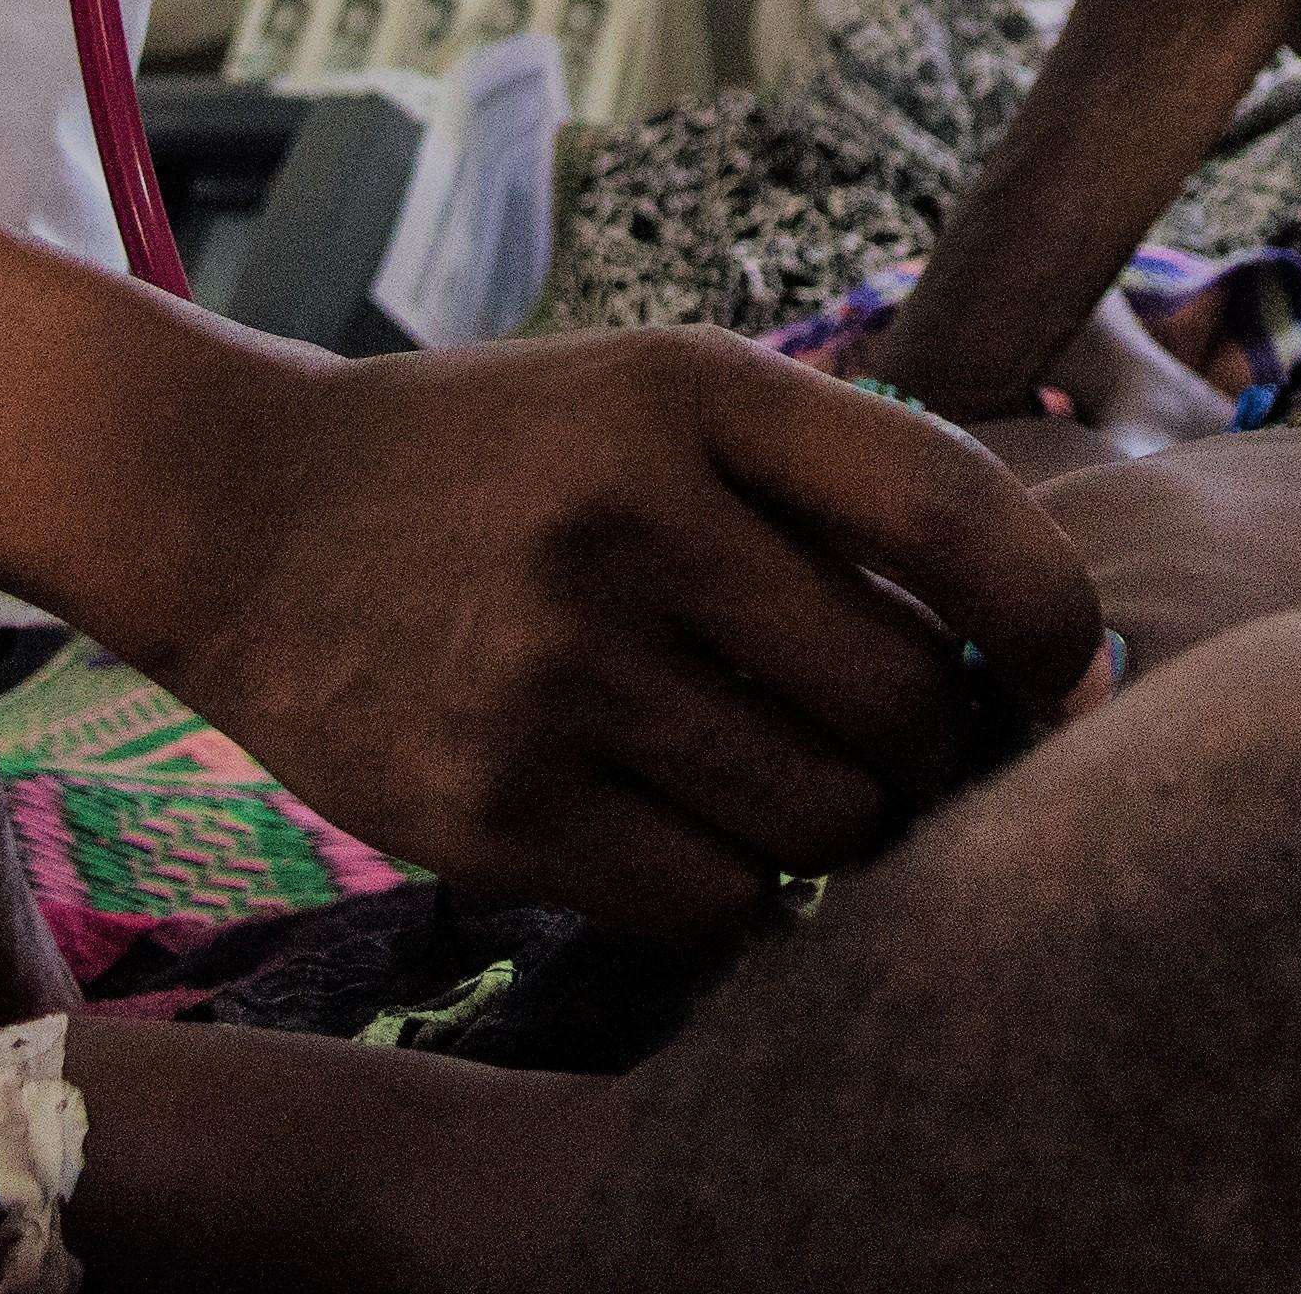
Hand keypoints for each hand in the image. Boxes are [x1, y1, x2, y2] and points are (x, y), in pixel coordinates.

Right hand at [125, 327, 1103, 940]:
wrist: (238, 515)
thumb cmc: (503, 461)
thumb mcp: (660, 394)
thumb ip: (840, 482)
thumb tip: (1056, 654)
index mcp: (688, 396)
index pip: (950, 518)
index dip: (1049, 618)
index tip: (1062, 671)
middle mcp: (622, 526)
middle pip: (903, 702)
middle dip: (941, 746)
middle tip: (909, 747)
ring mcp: (550, 676)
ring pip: (823, 821)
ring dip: (844, 824)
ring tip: (795, 783)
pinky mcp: (490, 811)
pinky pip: (715, 905)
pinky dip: (745, 895)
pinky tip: (704, 837)